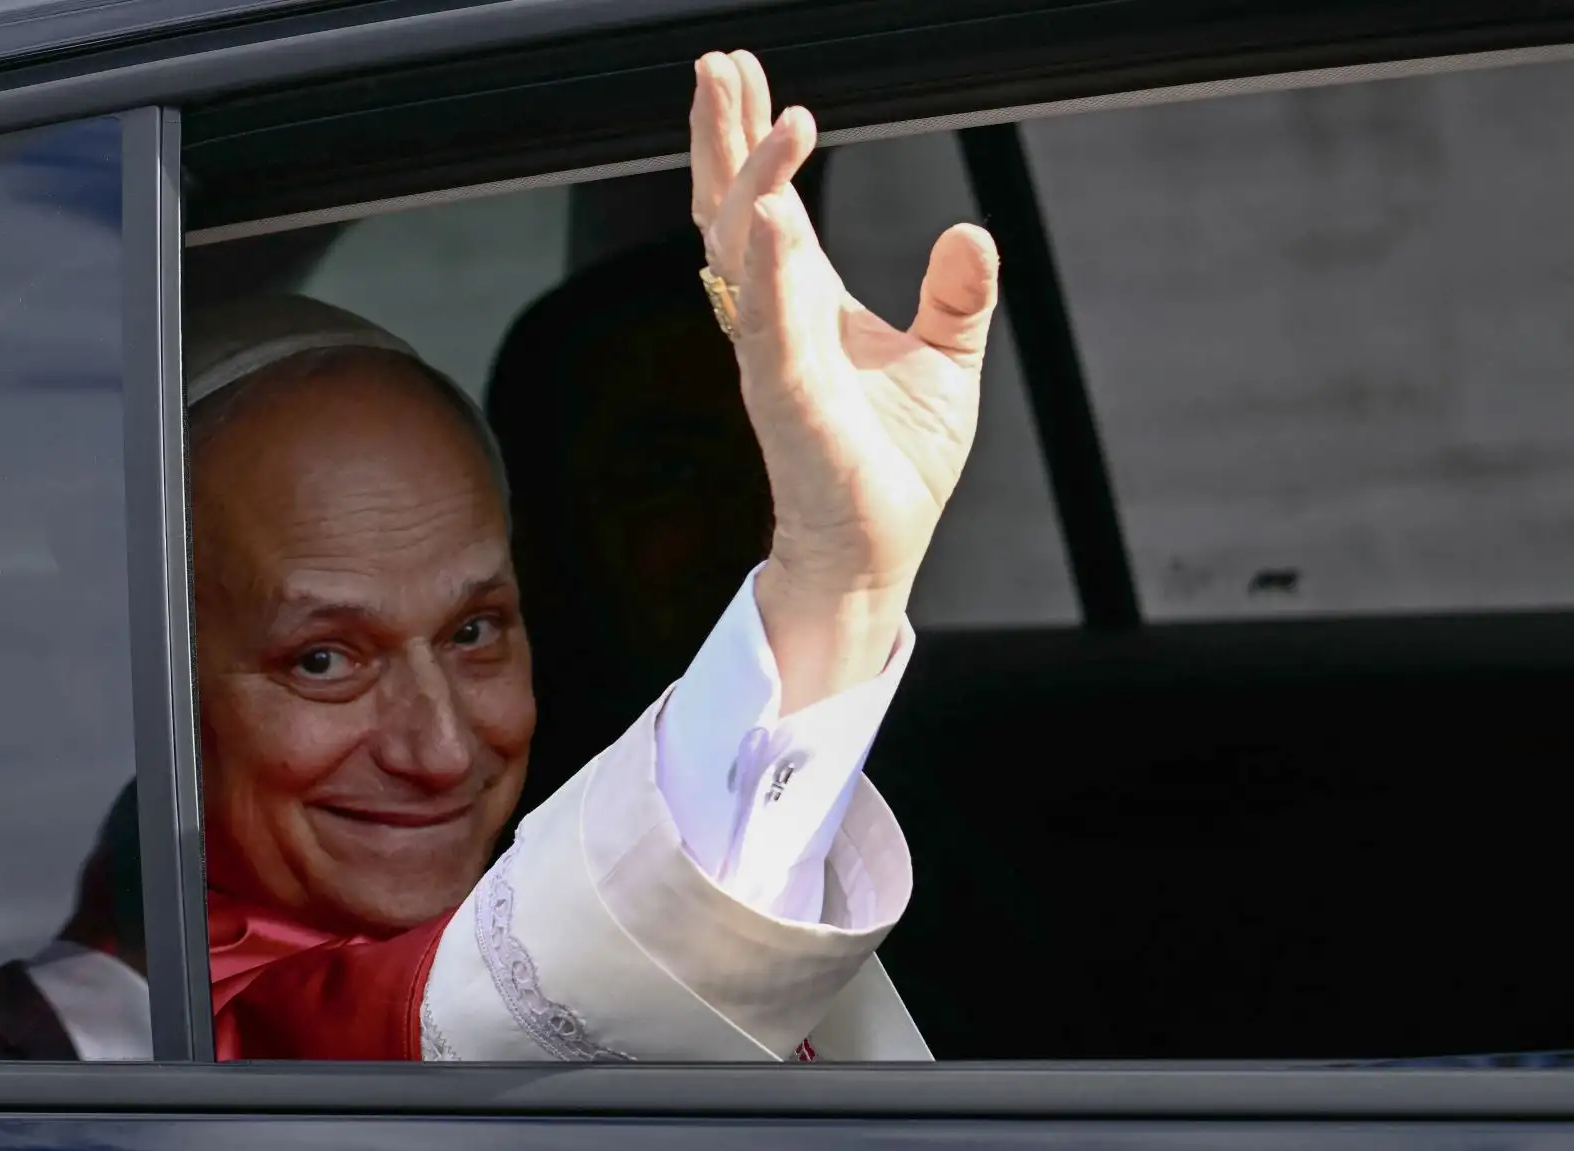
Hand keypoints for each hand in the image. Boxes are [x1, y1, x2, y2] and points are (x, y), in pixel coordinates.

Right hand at [690, 50, 999, 709]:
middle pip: (732, 210)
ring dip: (749, 178)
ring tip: (755, 111)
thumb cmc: (896, 464)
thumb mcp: (944, 360)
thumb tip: (972, 231)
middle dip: (722, 137)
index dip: (751, 141)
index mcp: (804, 303)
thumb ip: (956, 294)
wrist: (879, 547)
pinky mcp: (789, 400)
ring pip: (743, 253)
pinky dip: (769, 266)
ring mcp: (774, 357)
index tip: (743, 77)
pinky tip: (775, 209)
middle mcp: (775, 320)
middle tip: (715, 65)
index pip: (765, 205)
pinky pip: (769, 323)